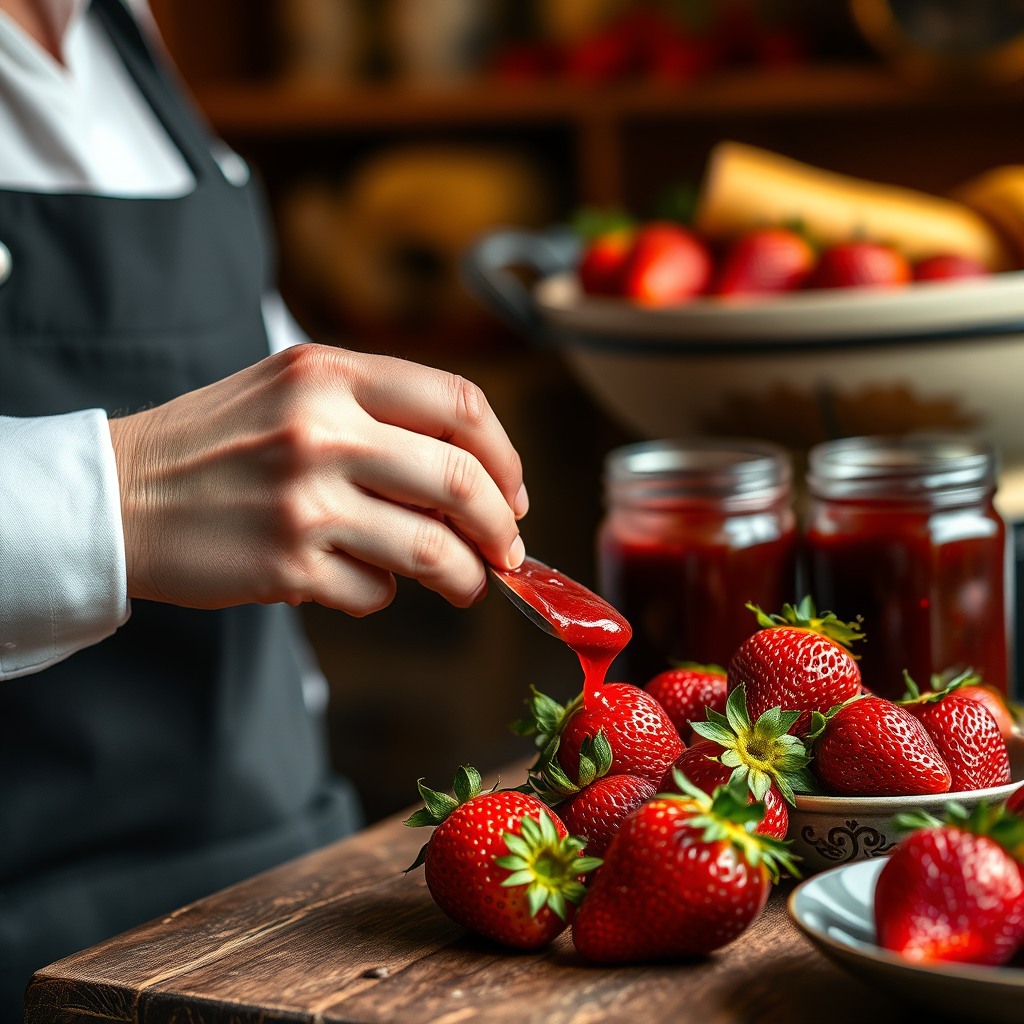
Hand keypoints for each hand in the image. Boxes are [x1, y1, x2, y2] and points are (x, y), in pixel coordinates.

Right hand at [108, 344, 527, 615]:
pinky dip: (380, 592)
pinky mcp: (287, 564)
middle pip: (461, 481)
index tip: (513, 491)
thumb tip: (472, 476)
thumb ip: (376, 414)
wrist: (117, 495)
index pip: (460, 403)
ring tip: (464, 584)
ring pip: (432, 549)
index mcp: (330, 373)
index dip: (504, 455)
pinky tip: (355, 580)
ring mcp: (305, 499)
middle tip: (508, 549)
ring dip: (464, 575)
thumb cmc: (215, 444)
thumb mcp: (292, 391)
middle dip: (501, 526)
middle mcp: (322, 429)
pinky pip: (374, 590)